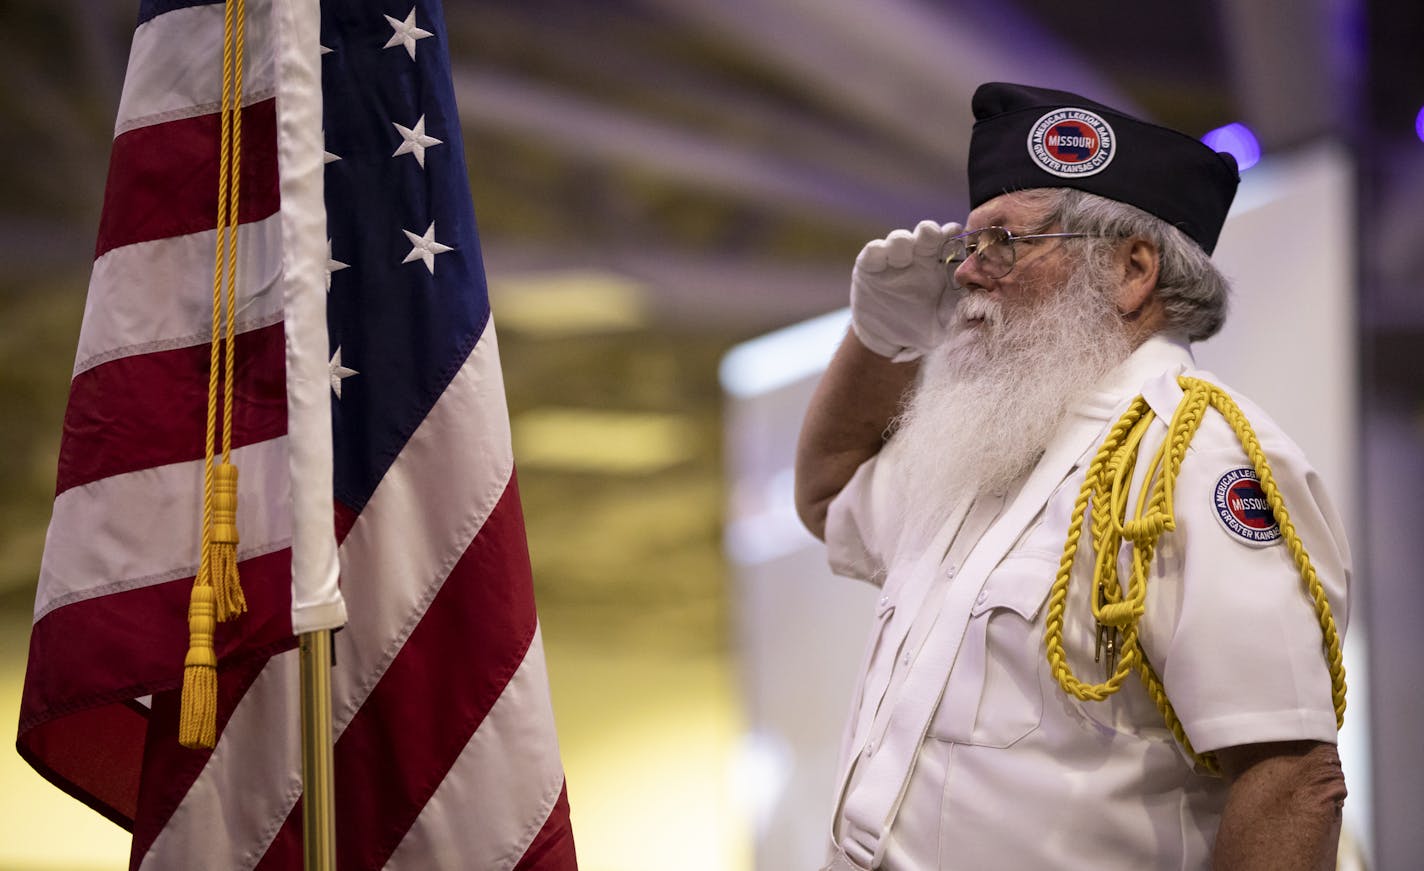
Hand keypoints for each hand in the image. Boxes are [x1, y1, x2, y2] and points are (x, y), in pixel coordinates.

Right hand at [849, 220, 961, 359]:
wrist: (889, 339)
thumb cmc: (924, 327)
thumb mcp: (946, 327)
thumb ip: (964, 319)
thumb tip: (984, 317)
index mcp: (942, 266)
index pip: (952, 243)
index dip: (957, 237)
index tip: (961, 238)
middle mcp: (920, 257)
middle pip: (927, 233)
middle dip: (930, 231)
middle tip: (934, 235)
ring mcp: (894, 259)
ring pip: (899, 239)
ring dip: (903, 242)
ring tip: (903, 257)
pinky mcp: (870, 266)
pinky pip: (873, 251)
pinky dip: (878, 251)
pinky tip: (882, 259)